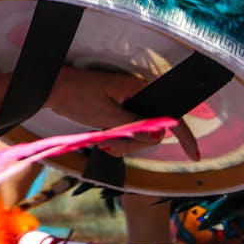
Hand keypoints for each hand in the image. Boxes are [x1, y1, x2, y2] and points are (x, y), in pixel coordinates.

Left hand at [46, 68, 198, 159]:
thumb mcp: (105, 115)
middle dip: (135, 144)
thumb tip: (159, 137)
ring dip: (125, 144)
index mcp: (139, 88)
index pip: (170, 115)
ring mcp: (128, 102)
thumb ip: (133, 127)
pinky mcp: (118, 109)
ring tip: (104, 144)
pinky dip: (120, 140)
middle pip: (153, 130)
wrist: (50, 88)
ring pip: (140, 133)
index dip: (184, 135)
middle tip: (111, 147)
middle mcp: (137, 94)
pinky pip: (128, 130)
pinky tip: (105, 142)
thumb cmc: (75, 96)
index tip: (193, 155)